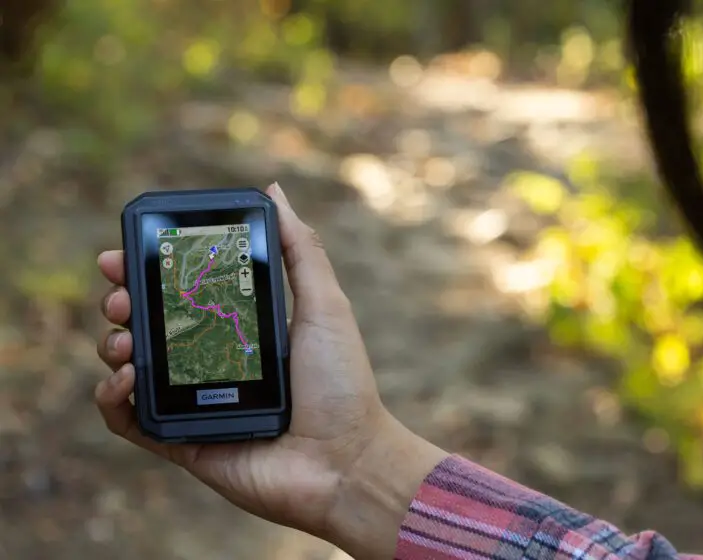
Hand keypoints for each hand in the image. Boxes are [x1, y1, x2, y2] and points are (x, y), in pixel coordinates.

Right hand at [95, 183, 445, 558]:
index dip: (147, 271)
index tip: (122, 254)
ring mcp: (195, 400)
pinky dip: (113, 399)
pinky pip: (129, 421)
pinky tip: (124, 378)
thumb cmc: (342, 383)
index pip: (181, 290)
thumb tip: (274, 192)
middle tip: (119, 295)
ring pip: (131, 366)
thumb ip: (300, 250)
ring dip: (113, 344)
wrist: (346, 460)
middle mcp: (212, 360)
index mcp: (239, 326)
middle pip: (148, 323)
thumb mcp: (325, 305)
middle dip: (123, 302)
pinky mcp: (182, 440)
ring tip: (124, 339)